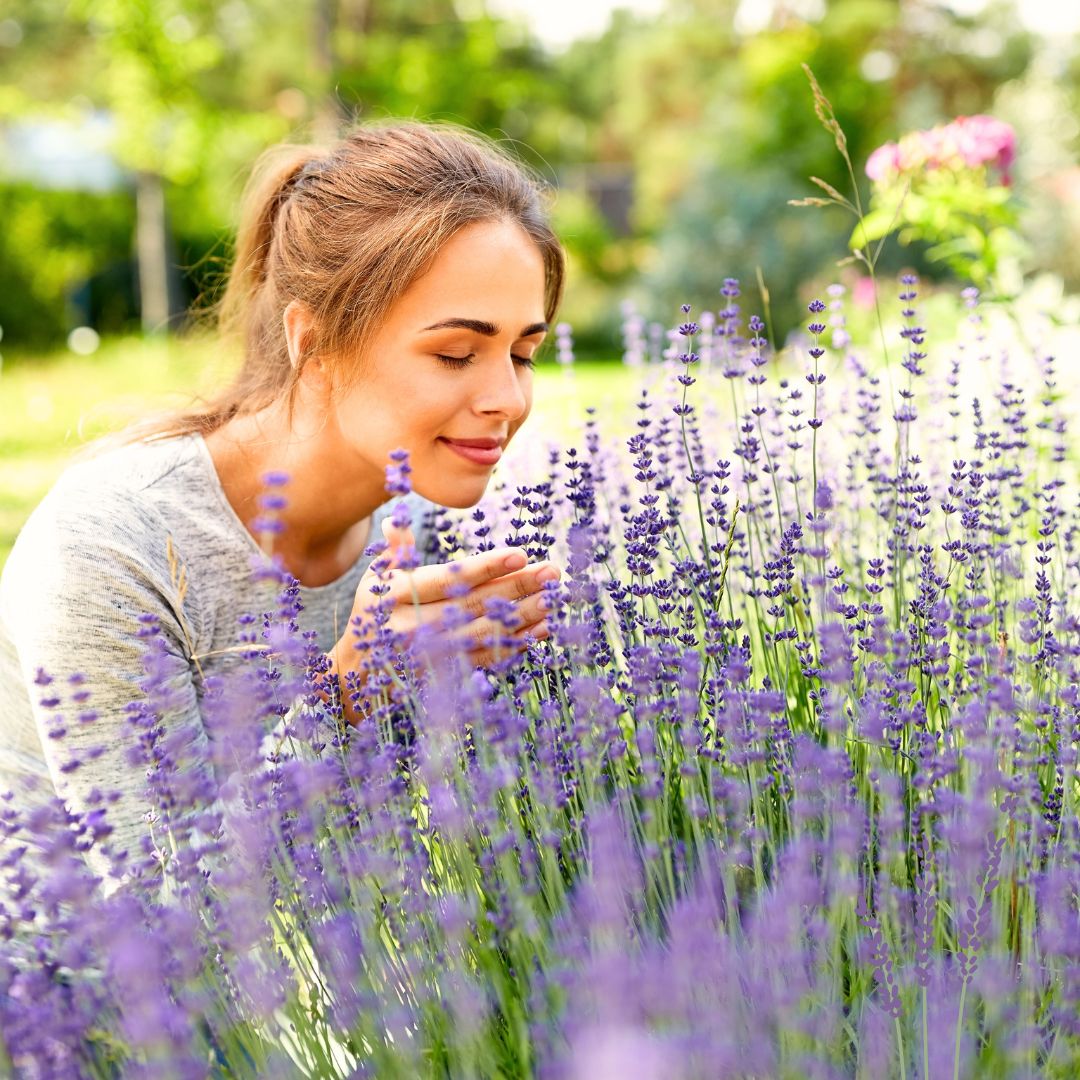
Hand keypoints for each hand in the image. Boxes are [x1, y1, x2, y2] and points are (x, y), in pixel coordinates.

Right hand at [326, 519, 560, 720]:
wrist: (359, 669)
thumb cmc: (378, 608)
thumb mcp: (379, 577)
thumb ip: (396, 550)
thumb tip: (395, 521)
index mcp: (396, 595)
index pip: (448, 579)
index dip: (486, 567)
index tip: (520, 555)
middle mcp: (412, 626)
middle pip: (473, 605)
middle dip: (516, 588)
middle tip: (552, 573)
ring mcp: (430, 655)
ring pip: (484, 634)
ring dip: (523, 618)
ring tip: (553, 600)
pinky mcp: (445, 675)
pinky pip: (486, 658)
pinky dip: (516, 645)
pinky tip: (542, 630)